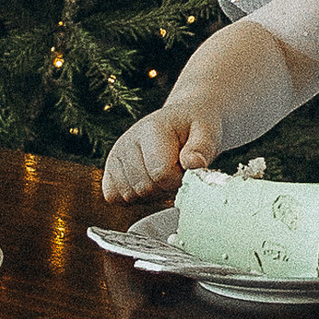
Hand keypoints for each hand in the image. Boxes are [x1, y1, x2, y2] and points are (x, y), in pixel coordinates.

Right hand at [101, 100, 225, 205]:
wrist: (184, 120)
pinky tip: (149, 182)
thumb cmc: (196, 128)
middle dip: (165, 188)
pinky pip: (113, 197)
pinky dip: (133, 198)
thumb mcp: (208, 133)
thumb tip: (194, 164)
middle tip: (176, 171)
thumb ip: (202, 148)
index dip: (179, 179)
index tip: (186, 167)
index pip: (161, 174)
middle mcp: (128, 141)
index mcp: (152, 129)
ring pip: (129, 196)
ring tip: (163, 174)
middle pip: (144, 188)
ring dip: (151, 194)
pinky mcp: (110, 168)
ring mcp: (116, 155)